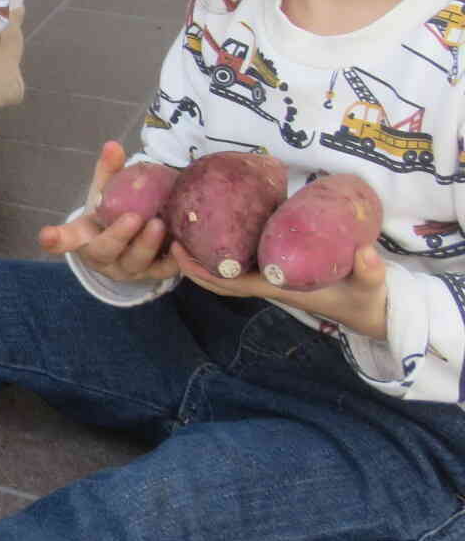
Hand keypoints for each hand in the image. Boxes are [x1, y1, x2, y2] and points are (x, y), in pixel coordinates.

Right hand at [37, 141, 182, 282]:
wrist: (130, 248)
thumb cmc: (110, 217)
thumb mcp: (104, 194)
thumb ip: (108, 173)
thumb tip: (113, 145)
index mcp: (84, 237)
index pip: (66, 239)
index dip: (55, 239)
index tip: (47, 236)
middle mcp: (102, 258)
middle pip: (106, 250)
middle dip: (120, 235)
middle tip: (135, 217)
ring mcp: (127, 270)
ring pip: (136, 262)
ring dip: (148, 245)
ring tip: (160, 224)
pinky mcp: (151, 276)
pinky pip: (163, 271)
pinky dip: (174, 259)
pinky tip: (182, 242)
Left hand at [169, 240, 392, 341]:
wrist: (373, 312)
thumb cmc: (366, 299)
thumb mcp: (370, 285)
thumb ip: (370, 270)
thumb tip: (366, 252)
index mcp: (278, 288)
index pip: (231, 282)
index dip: (203, 270)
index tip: (179, 249)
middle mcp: (268, 285)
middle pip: (218, 279)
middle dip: (190, 262)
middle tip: (166, 233)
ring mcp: (271, 280)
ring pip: (226, 273)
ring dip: (202, 258)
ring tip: (180, 228)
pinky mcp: (277, 273)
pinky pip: (241, 265)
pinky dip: (223, 252)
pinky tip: (216, 228)